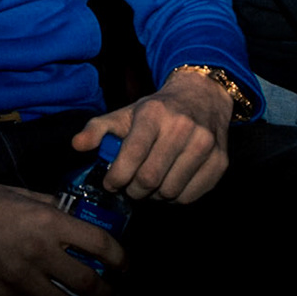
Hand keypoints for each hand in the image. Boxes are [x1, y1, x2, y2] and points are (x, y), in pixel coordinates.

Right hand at [0, 175, 122, 295]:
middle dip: (110, 295)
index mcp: (47, 221)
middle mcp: (38, 253)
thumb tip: (78, 216)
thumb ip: (53, 207)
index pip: (101, 245)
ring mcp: (18, 280)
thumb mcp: (22, 193)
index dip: (122, 260)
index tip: (125, 267)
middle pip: (90, 284)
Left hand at [71, 68, 231, 203]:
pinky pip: (190, 196)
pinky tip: (169, 184)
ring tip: (150, 185)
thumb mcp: (127, 113)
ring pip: (170, 191)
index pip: (132, 156)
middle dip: (133, 191)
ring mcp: (204, 144)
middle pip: (149, 179)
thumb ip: (98, 128)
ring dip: (154, 196)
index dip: (116, 177)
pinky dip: (175, 198)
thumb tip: (77, 145)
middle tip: (130, 188)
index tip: (111, 183)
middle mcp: (182, 127)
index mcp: (154, 114)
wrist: (202, 97)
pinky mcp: (220, 161)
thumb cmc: (159, 110)